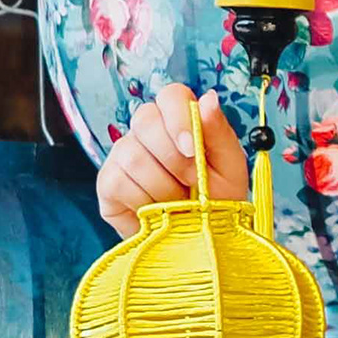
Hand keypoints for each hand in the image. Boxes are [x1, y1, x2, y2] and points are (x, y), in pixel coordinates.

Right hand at [94, 91, 246, 233]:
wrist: (202, 241)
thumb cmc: (219, 200)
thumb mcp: (229, 167)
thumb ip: (219, 132)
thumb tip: (209, 98)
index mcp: (179, 121)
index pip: (171, 95)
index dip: (179, 118)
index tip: (193, 149)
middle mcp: (146, 132)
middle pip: (145, 120)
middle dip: (174, 159)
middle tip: (192, 185)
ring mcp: (122, 155)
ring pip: (133, 155)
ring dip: (163, 187)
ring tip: (178, 204)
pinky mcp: (107, 183)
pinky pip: (119, 181)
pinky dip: (144, 201)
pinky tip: (155, 211)